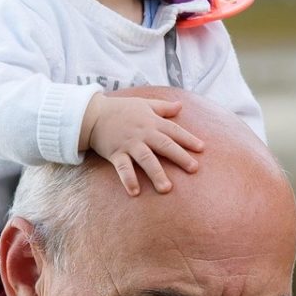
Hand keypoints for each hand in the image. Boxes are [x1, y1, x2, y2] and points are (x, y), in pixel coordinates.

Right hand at [80, 92, 204, 194]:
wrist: (93, 114)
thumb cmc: (121, 109)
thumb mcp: (143, 104)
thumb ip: (163, 107)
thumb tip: (181, 105)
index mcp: (152, 122)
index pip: (174, 130)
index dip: (188, 139)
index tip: (202, 148)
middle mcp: (143, 133)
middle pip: (164, 145)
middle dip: (180, 157)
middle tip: (193, 169)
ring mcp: (129, 144)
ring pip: (146, 159)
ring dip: (156, 173)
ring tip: (166, 189)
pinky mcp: (115, 153)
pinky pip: (123, 168)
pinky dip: (128, 179)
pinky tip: (135, 192)